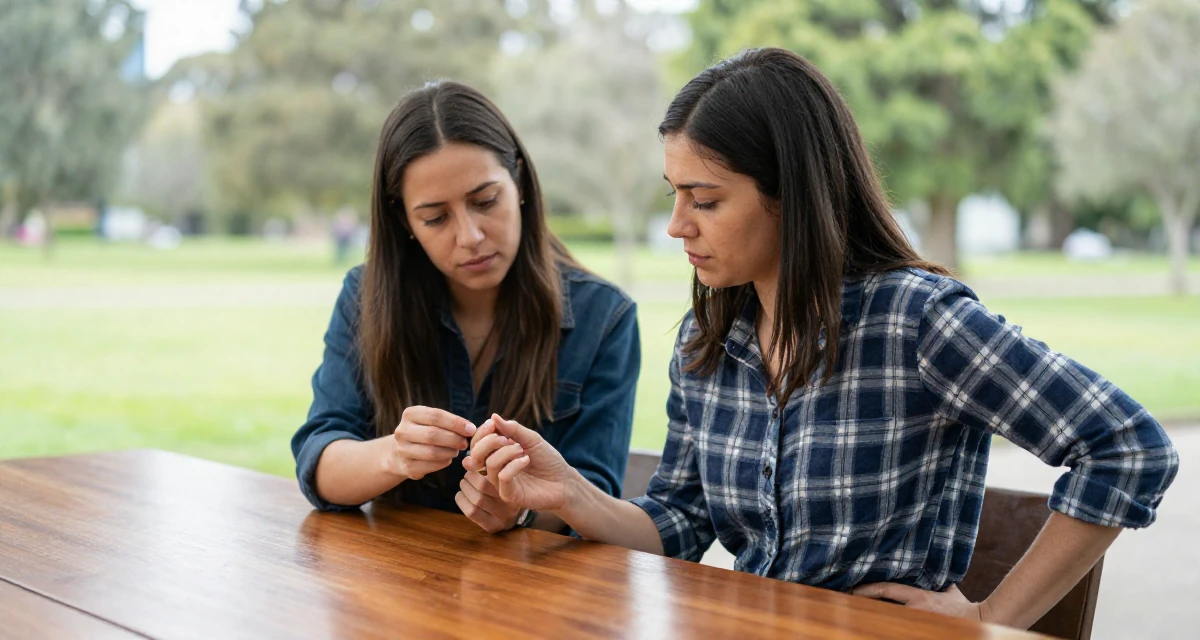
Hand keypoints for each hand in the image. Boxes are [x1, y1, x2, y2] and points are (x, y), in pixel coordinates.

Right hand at [385, 406, 474, 480]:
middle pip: (432, 435)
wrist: (400, 453)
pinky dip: (444, 462)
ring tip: (457, 450)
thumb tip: (471, 429)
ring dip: (450, 452)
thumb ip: (449, 422)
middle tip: (465, 443)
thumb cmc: (424, 433)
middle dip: (454, 439)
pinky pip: (430, 466)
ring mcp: (402, 450)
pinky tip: (448, 459)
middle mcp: (402, 431)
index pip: (436, 416)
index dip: (456, 423)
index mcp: (410, 414)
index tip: (471, 429)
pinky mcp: (406, 467)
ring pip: (432, 452)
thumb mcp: (431, 422)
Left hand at [455, 469, 523, 532]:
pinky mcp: (492, 526)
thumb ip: (486, 465)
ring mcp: (502, 517)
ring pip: (477, 499)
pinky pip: (472, 512)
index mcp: (514, 487)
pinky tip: (461, 495)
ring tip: (464, 483)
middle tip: (468, 474)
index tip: (476, 464)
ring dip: (465, 488)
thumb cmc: (505, 489)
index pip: (495, 472)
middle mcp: (510, 504)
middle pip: (483, 485)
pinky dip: (462, 501)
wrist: (515, 515)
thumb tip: (465, 460)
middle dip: (470, 477)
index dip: (480, 466)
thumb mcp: (501, 475)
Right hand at [462, 414, 573, 511]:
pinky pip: (502, 478)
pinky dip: (513, 465)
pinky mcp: (509, 495)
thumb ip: (513, 429)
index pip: (477, 444)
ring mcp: (500, 483)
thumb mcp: (531, 439)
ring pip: (489, 464)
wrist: (564, 481)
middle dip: (488, 442)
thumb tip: (493, 416)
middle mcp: (495, 469)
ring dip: (506, 452)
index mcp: (497, 454)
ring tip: (522, 450)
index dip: (482, 433)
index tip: (493, 424)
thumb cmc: (547, 459)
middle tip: (507, 439)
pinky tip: (526, 460)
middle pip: (475, 455)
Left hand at [852, 583, 988, 621]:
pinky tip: (873, 626)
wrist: (979, 623)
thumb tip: (927, 566)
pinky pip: (901, 626)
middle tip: (846, 601)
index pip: (886, 590)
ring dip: (874, 618)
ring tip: (854, 615)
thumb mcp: (946, 589)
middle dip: (865, 605)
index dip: (867, 589)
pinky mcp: (921, 628)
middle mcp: (915, 610)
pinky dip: (888, 626)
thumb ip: (934, 579)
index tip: (852, 589)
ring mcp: (917, 622)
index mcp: (918, 597)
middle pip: (882, 608)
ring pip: (889, 620)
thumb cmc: (962, 607)